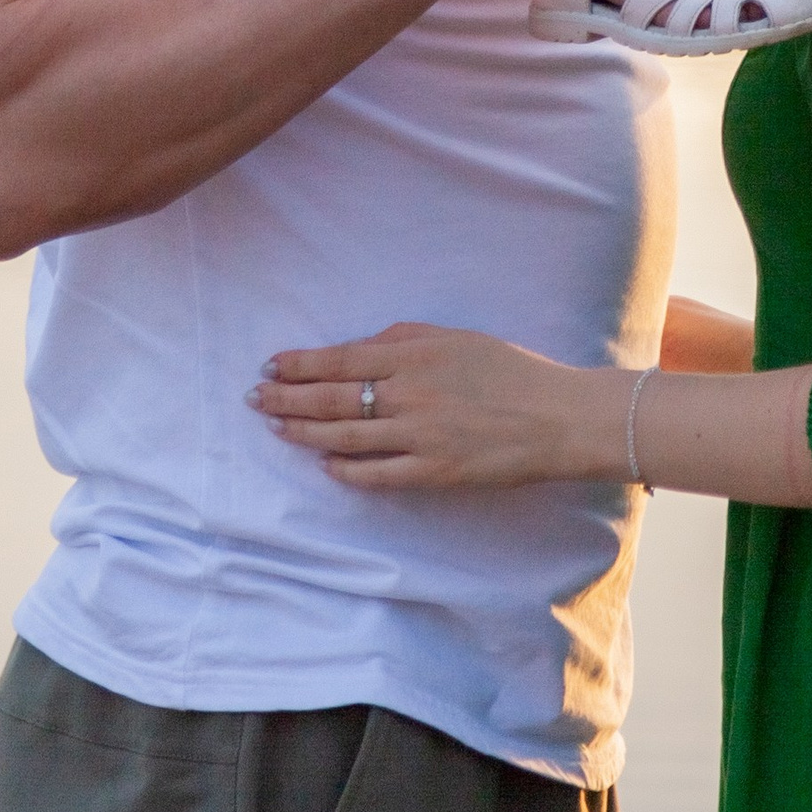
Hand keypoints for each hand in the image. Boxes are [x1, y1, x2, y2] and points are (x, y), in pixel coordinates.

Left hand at [255, 321, 626, 492]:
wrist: (556, 417)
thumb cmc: (511, 370)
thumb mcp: (456, 338)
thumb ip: (405, 340)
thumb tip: (358, 350)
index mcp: (414, 355)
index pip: (340, 359)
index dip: (300, 363)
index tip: (271, 364)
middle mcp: (409, 394)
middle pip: (331, 397)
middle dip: (287, 397)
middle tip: (254, 398)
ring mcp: (418, 437)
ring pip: (345, 436)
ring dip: (305, 431)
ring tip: (277, 427)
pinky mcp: (432, 472)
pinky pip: (376, 474)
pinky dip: (345, 470)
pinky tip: (325, 464)